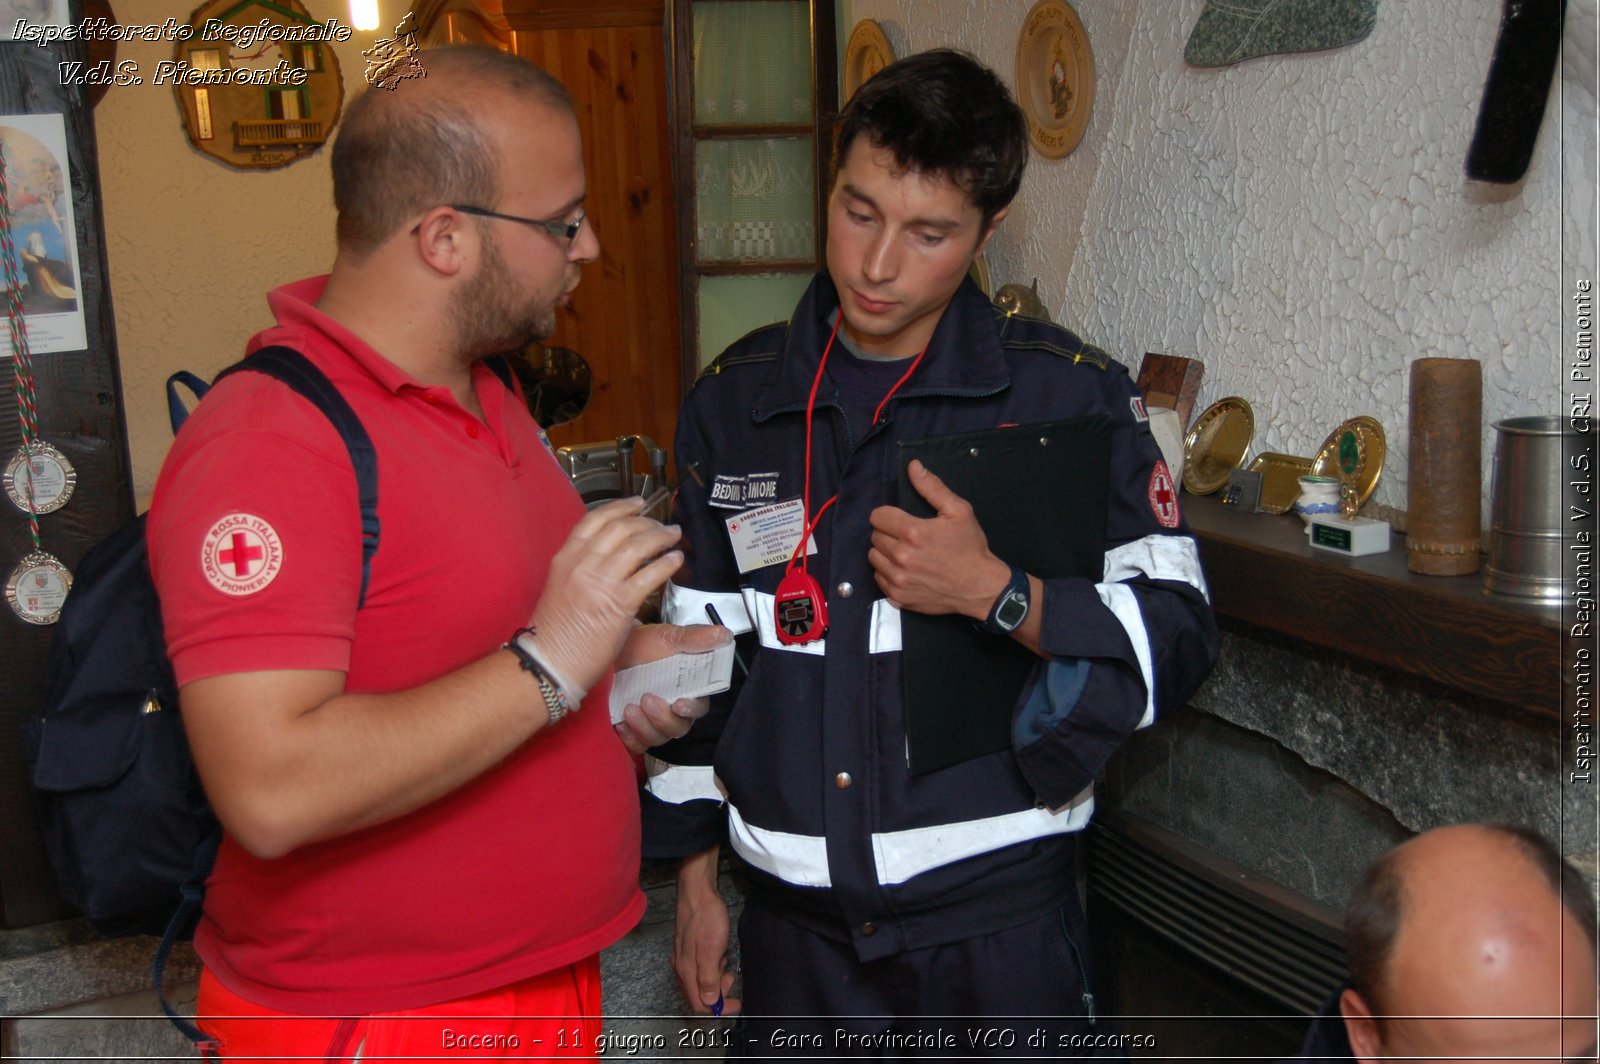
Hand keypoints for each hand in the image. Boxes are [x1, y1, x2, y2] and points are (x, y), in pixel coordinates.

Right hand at [526, 497, 684, 695]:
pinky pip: (649, 575)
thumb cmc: (556, 631)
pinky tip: (675, 560)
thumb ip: (581, 567)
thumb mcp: (560, 587)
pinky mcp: (619, 604)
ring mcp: (600, 583)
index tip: (638, 503)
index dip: (621, 507)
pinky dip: (666, 563)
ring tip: (673, 536)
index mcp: (565, 558)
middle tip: (662, 525)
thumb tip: (610, 555)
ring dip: (661, 537)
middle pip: (621, 528)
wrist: (551, 662)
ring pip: (638, 546)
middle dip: (646, 522)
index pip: (595, 519)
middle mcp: (582, 565)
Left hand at [612, 624, 728, 752]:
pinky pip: (637, 744)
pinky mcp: (633, 729)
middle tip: (646, 699)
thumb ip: (696, 638)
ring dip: (645, 727)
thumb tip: (724, 635)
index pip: (699, 707)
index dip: (692, 709)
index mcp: (687, 688)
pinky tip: (621, 722)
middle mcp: (672, 708)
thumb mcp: (668, 637)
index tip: (679, 704)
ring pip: (658, 738)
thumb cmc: (643, 645)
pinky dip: (630, 737)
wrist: (612, 652)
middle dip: (663, 718)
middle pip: (679, 727)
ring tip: (629, 707)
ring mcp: (652, 721)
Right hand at [675, 848, 738, 1015]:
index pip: (699, 1003)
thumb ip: (708, 978)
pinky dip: (713, 966)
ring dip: (716, 977)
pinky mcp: (688, 947)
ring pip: (701, 980)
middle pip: (699, 994)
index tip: (736, 1004)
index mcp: (686, 970)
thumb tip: (710, 1002)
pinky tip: (719, 953)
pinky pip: (701, 967)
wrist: (698, 890)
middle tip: (731, 978)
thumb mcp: (711, 949)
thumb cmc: (705, 917)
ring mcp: (684, 956)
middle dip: (718, 993)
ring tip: (725, 960)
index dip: (719, 1009)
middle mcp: (682, 967)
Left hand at [868, 460, 1009, 619]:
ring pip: (874, 557)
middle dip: (888, 532)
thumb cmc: (970, 548)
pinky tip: (906, 569)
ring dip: (885, 552)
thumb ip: (932, 487)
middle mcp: (901, 556)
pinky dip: (888, 572)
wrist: (979, 587)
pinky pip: (879, 578)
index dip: (888, 515)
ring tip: (905, 552)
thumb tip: (913, 466)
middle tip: (908, 537)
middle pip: (875, 536)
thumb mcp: (958, 511)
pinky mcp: (898, 596)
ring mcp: (898, 579)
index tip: (900, 519)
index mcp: (913, 532)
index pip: (878, 516)